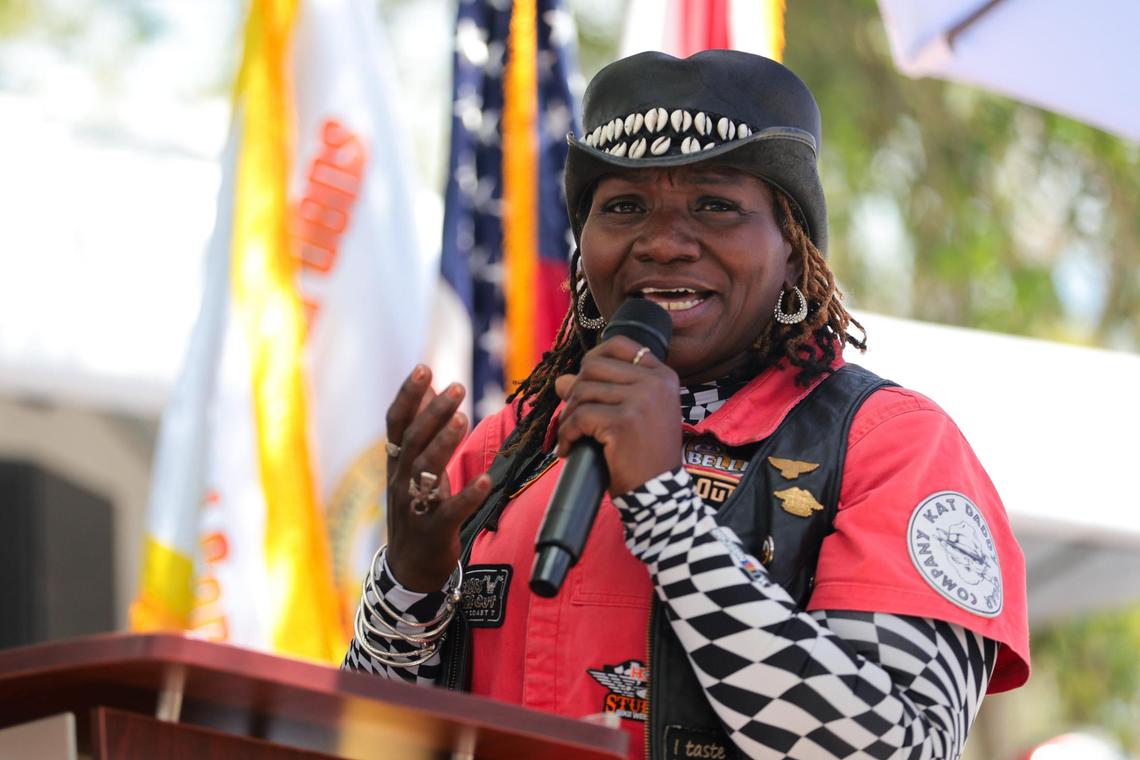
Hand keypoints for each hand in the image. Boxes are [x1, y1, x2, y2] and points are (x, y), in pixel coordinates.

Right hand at [384, 365, 491, 591]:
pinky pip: (451, 510)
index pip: (397, 423)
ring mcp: (414, 506)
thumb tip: (432, 389)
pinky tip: (487, 480)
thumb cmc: (416, 509)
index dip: (408, 395)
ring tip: (462, 419)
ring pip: (426, 470)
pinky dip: (469, 495)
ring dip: (444, 443)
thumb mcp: (413, 470)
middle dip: (433, 411)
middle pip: (413, 440)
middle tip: (456, 387)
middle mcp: (400, 481)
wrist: (409, 568)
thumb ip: (422, 433)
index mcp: (396, 464)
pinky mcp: (434, 530)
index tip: (424, 368)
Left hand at [554, 336, 682, 495]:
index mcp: (663, 377)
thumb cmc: (644, 457)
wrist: (659, 494)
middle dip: (575, 391)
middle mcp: (656, 383)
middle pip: (593, 366)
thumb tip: (561, 380)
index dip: (594, 357)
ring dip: (568, 415)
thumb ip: (603, 392)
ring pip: (582, 391)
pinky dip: (566, 434)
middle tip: (574, 417)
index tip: (583, 380)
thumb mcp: (630, 416)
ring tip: (571, 435)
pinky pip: (579, 417)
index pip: (621, 345)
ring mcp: (642, 400)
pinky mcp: (623, 421)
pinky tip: (568, 449)